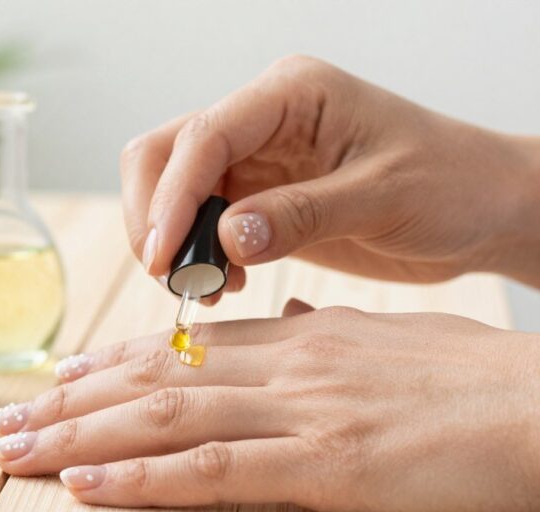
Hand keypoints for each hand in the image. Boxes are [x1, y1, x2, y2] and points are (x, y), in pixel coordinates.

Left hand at [0, 301, 539, 511]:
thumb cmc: (478, 378)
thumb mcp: (391, 341)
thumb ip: (326, 333)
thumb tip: (285, 322)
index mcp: (300, 338)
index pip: (184, 347)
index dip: (113, 363)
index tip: (62, 376)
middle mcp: (284, 365)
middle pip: (152, 380)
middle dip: (69, 401)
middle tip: (7, 419)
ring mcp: (300, 411)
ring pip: (162, 419)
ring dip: (78, 435)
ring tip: (15, 451)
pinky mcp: (326, 462)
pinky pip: (213, 469)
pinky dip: (140, 477)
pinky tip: (86, 484)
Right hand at [121, 56, 539, 300]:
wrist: (484, 209)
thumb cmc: (453, 185)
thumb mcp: (386, 197)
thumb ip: (304, 214)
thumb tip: (228, 239)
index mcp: (290, 95)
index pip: (202, 136)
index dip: (171, 198)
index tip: (164, 258)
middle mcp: (261, 120)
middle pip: (164, 155)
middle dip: (156, 217)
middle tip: (174, 278)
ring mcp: (255, 159)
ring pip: (172, 191)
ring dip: (172, 242)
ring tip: (206, 288)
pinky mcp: (256, 199)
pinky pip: (199, 224)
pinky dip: (196, 256)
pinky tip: (227, 284)